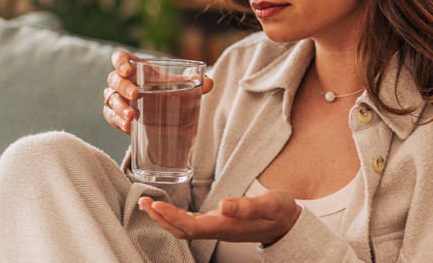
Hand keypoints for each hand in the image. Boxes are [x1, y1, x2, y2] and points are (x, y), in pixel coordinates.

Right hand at [103, 51, 213, 133]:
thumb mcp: (179, 87)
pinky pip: (109, 115)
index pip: (120, 58)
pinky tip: (127, 127)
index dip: (120, 61)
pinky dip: (117, 121)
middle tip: (135, 94)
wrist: (162, 115)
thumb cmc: (168, 92)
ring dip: (119, 107)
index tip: (127, 70)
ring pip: (110, 99)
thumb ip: (194, 83)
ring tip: (131, 117)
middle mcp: (123, 81)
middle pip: (114, 79)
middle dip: (122, 86)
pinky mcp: (116, 115)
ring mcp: (117, 98)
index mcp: (136, 68)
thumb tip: (209, 82)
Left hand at [137, 190, 300, 246]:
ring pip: (185, 228)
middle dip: (160, 218)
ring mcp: (218, 228)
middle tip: (142, 202)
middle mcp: (219, 229)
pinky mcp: (219, 223)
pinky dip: (175, 216)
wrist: (290, 223)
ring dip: (164, 218)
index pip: (193, 226)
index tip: (156, 205)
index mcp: (228, 226)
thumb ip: (248, 206)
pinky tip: (166, 208)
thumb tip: (224, 205)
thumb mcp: (270, 204)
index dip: (172, 217)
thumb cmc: (280, 212)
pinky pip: (191, 223)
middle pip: (183, 230)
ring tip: (146, 204)